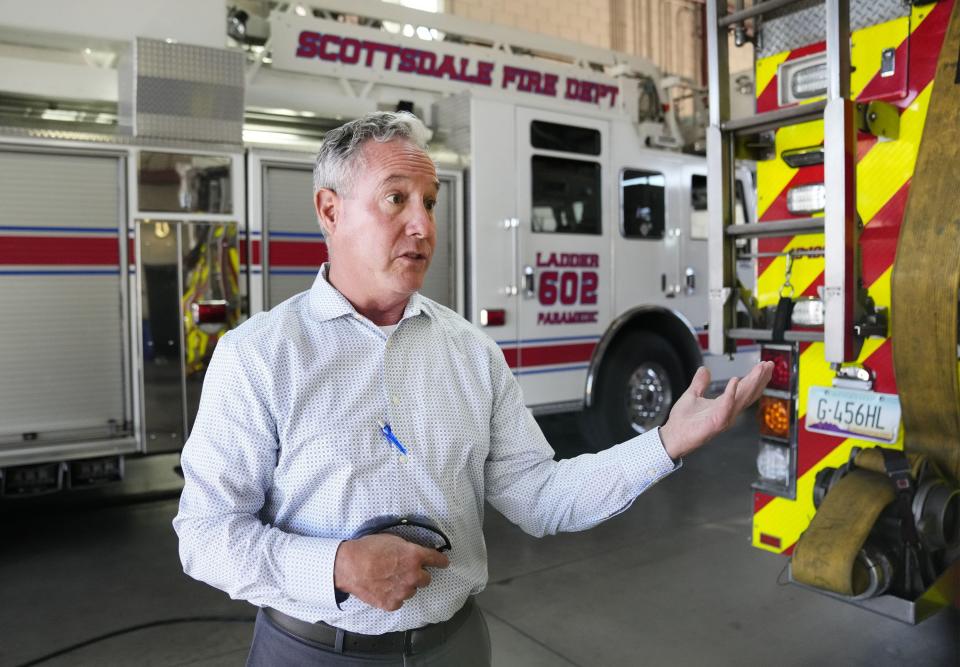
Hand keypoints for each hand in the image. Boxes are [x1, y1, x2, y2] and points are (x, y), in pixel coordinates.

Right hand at [333, 533, 449, 610]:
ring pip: (411, 591)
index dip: (441, 561)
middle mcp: (413, 575)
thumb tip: (414, 553)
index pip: (437, 560)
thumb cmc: (368, 549)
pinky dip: (394, 596)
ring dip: (405, 586)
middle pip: (426, 580)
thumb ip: (408, 548)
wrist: (349, 565)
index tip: (444, 563)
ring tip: (389, 579)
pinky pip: (399, 601)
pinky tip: (383, 588)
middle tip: (406, 571)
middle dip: (419, 575)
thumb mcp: (392, 540)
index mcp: (415, 557)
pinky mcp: (391, 604)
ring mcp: (403, 592)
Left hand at [658, 361, 772, 459]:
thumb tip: (704, 369)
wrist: (673, 435)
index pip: (745, 390)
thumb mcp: (692, 395)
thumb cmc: (683, 420)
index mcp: (724, 404)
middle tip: (769, 365)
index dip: (755, 378)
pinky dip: (731, 393)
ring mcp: (724, 417)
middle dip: (760, 378)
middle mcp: (728, 411)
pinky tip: (735, 380)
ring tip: (760, 369)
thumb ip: (700, 383)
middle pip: (749, 393)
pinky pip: (725, 406)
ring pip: (742, 398)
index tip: (764, 365)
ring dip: (752, 383)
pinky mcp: (716, 422)